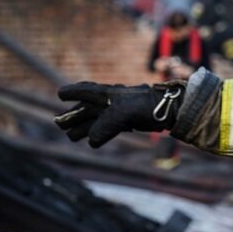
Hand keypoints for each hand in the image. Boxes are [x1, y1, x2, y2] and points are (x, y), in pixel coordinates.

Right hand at [54, 81, 183, 147]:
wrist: (173, 110)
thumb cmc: (149, 106)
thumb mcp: (124, 113)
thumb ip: (105, 125)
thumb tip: (91, 141)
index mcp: (110, 93)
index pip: (88, 90)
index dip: (74, 92)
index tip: (60, 94)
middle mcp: (114, 100)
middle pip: (89, 108)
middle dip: (75, 116)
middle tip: (60, 124)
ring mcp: (122, 110)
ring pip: (98, 119)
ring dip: (85, 127)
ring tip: (71, 136)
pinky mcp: (130, 120)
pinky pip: (110, 126)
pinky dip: (100, 132)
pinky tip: (93, 140)